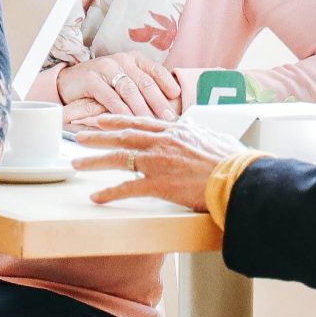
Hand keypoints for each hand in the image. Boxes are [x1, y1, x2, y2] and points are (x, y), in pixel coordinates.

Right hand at [56, 52, 179, 119]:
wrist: (69, 82)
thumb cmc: (102, 84)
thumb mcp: (125, 80)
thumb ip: (143, 87)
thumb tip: (168, 105)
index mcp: (134, 59)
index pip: (155, 70)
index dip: (167, 84)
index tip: (177, 98)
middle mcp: (122, 60)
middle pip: (145, 82)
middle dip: (159, 102)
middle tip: (169, 117)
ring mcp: (106, 68)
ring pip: (129, 90)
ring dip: (142, 108)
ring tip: (152, 122)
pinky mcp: (92, 79)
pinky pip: (110, 97)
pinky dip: (120, 110)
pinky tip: (128, 121)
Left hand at [73, 114, 245, 209]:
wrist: (238, 177)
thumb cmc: (233, 161)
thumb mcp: (216, 138)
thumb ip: (201, 133)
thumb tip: (198, 128)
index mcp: (175, 131)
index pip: (139, 122)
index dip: (117, 120)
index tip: (101, 120)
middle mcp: (162, 142)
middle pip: (122, 136)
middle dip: (97, 136)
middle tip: (79, 136)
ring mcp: (158, 162)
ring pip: (118, 157)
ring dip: (95, 160)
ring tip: (77, 163)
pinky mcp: (159, 184)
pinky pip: (127, 188)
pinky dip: (109, 192)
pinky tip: (96, 197)